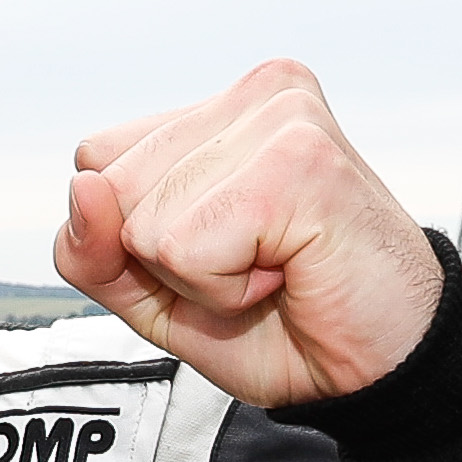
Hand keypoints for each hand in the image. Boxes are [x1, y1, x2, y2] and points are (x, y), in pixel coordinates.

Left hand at [51, 60, 442, 410]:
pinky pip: (183, 247)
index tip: (225, 250)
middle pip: (111, 186)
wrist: (379, 366)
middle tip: (257, 265)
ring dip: (202, 278)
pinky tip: (290, 270)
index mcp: (224, 108)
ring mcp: (280, 119)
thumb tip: (83, 191)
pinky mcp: (296, 161)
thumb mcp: (157, 293)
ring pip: (144, 221)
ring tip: (278, 266)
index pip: (98, 161)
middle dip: (166, 258)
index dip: (135, 236)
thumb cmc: (285, 320)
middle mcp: (256, 94)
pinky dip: (224, 290)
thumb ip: (96, 250)